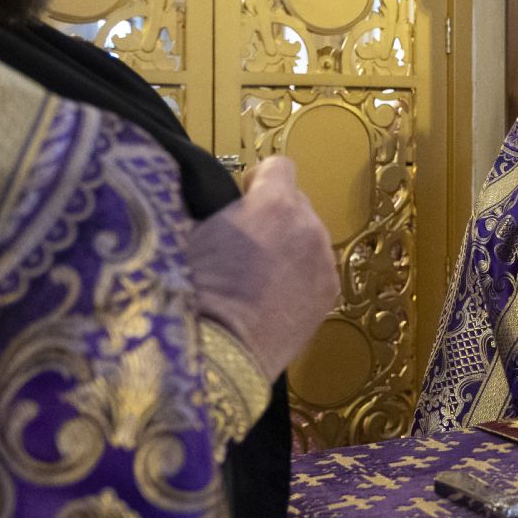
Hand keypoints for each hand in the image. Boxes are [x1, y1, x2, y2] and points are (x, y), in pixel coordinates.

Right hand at [188, 156, 338, 378]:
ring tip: (260, 276)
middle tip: (246, 243)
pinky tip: (275, 299)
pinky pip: (317, 271)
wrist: (216, 351)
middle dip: (275, 216)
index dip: (259, 180)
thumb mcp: (188, 235)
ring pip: (310, 239)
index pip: (280, 166)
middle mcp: (309, 225)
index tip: (242, 197)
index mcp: (274, 202)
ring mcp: (324, 261)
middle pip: (298, 204)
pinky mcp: (330, 294)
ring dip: (290, 247)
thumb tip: (204, 206)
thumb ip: (207, 211)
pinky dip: (301, 277)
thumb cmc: (192, 288)